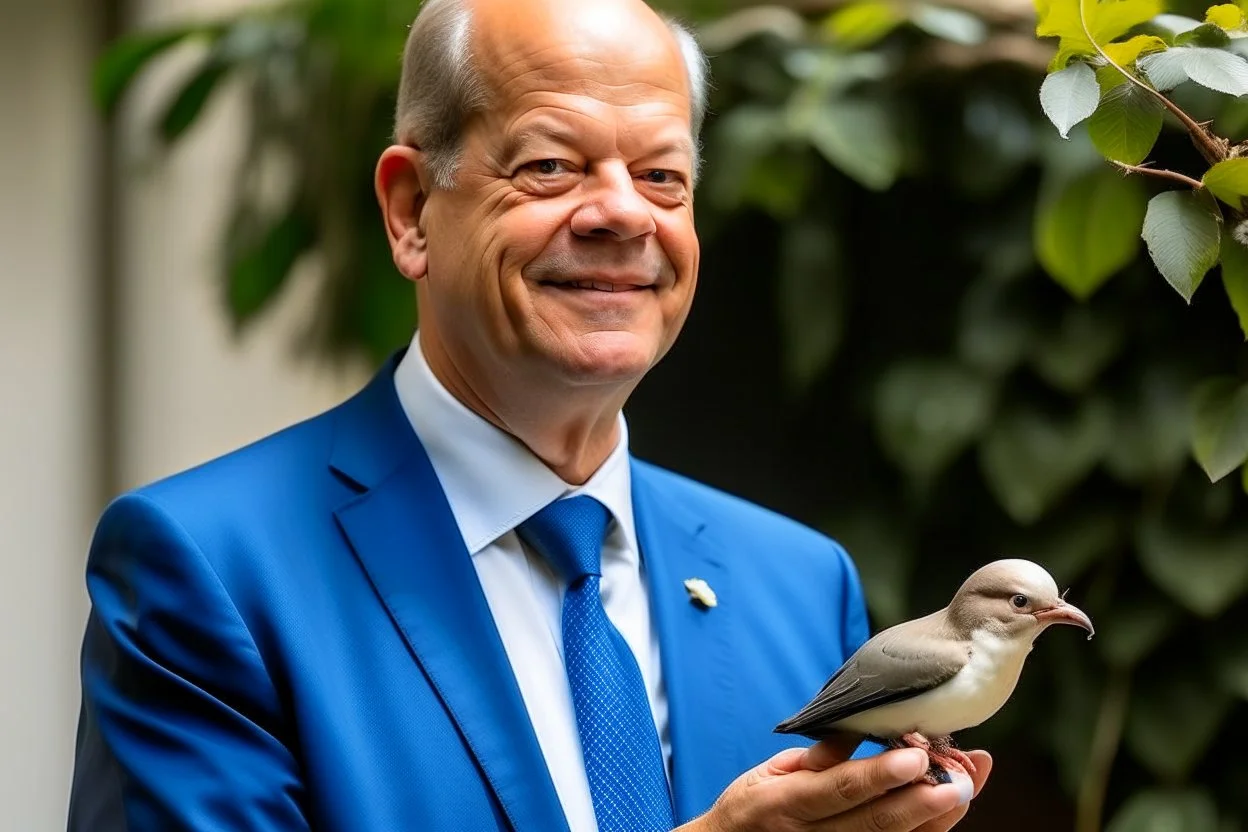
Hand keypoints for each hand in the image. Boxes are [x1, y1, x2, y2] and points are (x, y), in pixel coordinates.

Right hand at [681, 737, 991, 831]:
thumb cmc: (753, 806)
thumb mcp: (771, 772)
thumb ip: (816, 756)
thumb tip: (859, 730)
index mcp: (789, 803)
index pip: (840, 789)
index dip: (880, 774)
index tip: (916, 755)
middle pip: (875, 823)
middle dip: (923, 801)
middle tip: (962, 778)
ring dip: (933, 819)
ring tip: (965, 789)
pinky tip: (947, 812)